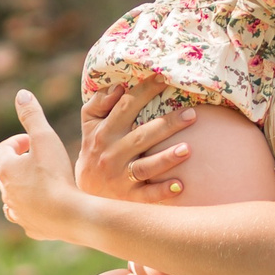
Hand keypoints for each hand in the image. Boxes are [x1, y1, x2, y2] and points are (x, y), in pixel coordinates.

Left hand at [0, 90, 87, 241]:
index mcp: (6, 169)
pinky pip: (25, 215)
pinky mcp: (30, 227)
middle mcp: (6, 192)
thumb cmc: (56, 175)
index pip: (3, 150)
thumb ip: (32, 115)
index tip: (33, 141)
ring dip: (24, 186)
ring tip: (42, 181)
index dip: (18, 142)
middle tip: (39, 158)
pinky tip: (45, 204)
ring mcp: (17, 212)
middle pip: (6, 173)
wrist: (70, 215)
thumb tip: (21, 94)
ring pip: (13, 196)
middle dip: (20, 163)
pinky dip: (31, 208)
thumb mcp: (45, 138)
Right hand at [73, 78, 197, 199]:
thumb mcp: (90, 124)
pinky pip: (147, 195)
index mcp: (105, 131)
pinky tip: (180, 185)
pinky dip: (162, 191)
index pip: (126, 106)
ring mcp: (121, 176)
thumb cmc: (93, 149)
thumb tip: (118, 85)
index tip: (164, 77)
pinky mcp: (129, 197)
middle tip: (192, 114)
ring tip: (187, 149)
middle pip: (142, 136)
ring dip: (166, 158)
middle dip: (167, 125)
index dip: (144, 91)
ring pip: (146, 167)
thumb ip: (99, 102)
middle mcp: (112, 153)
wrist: (82, 193)